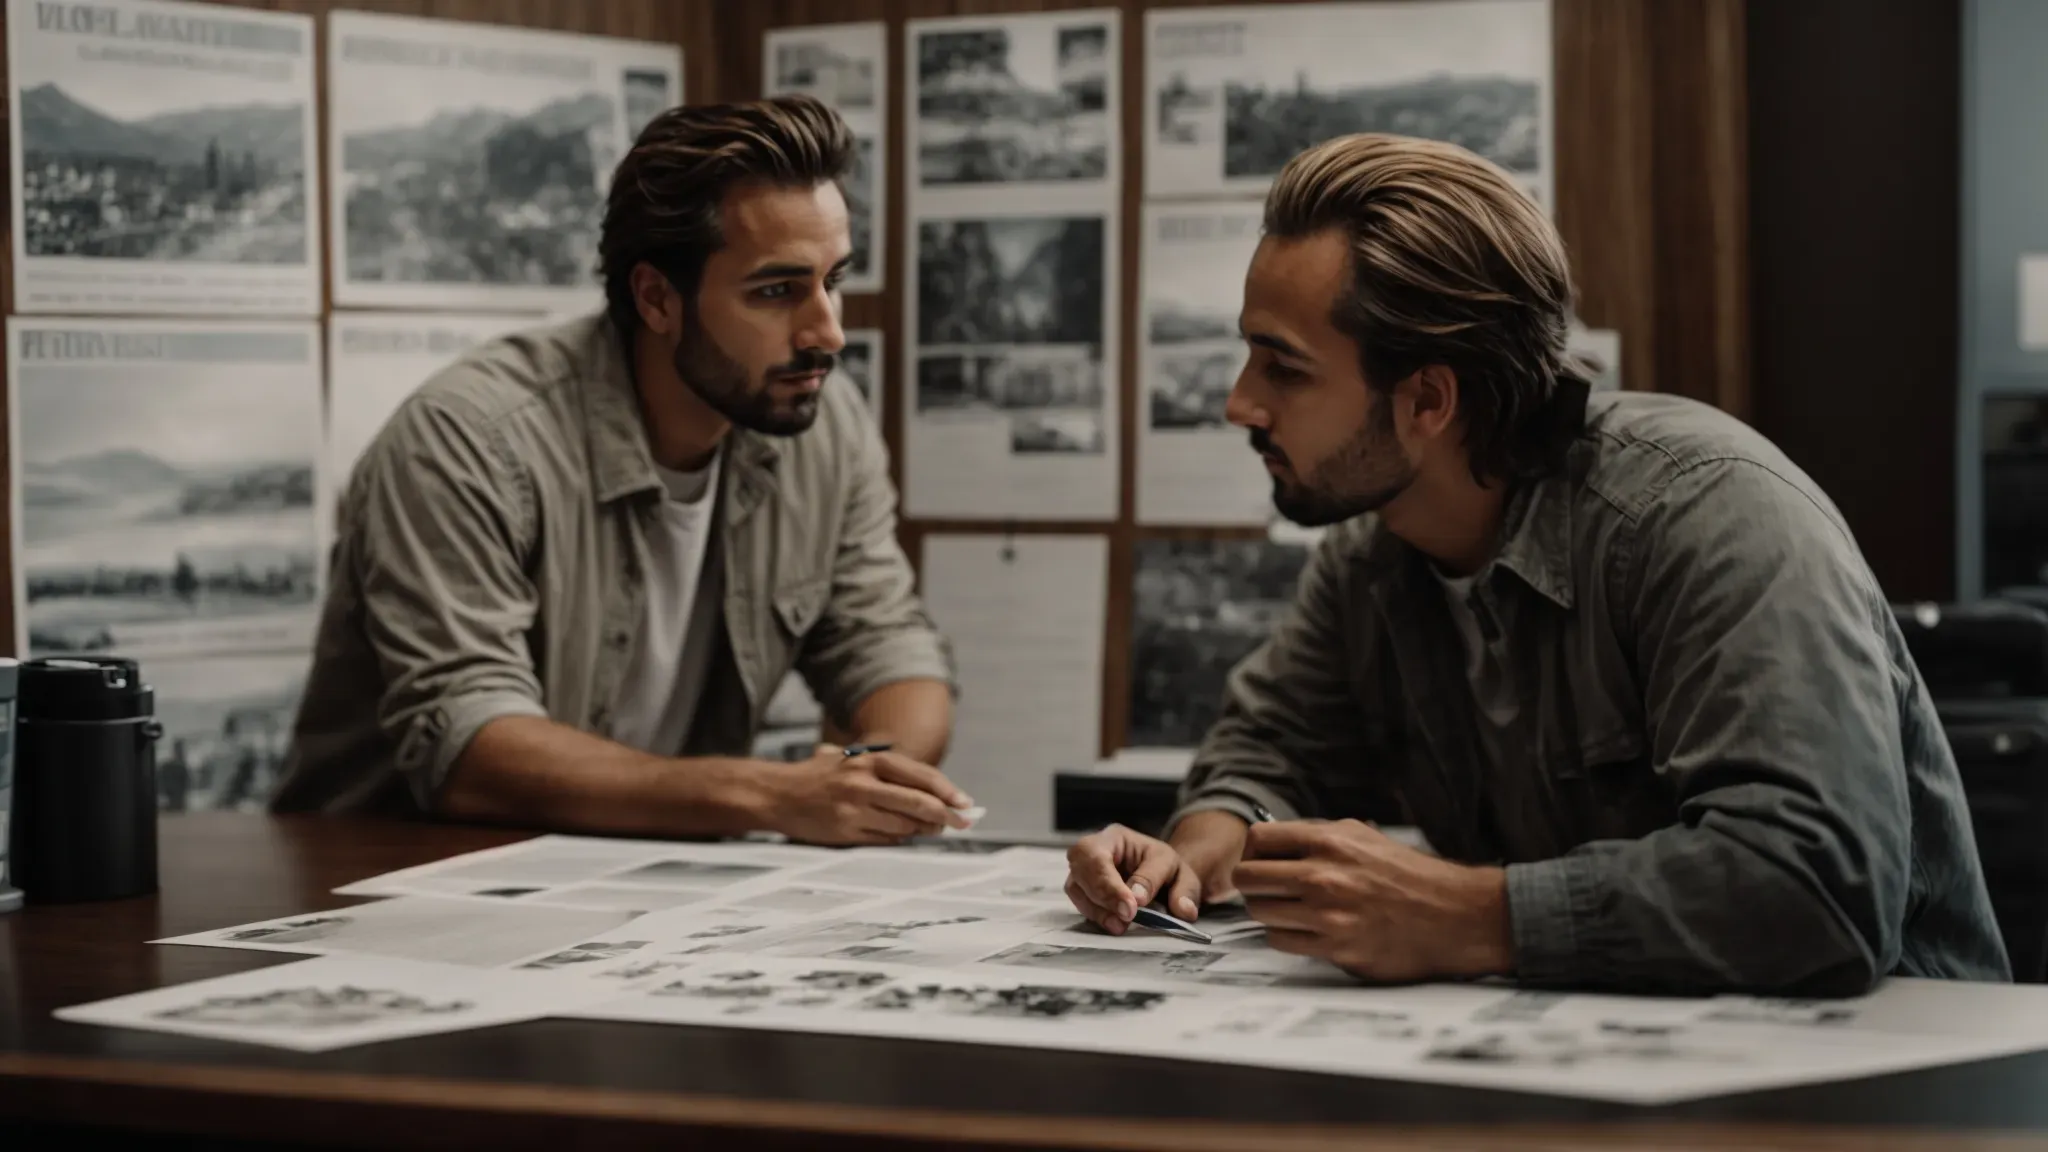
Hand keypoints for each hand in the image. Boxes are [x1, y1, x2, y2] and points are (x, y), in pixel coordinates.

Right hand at [766, 744, 974, 846]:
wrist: (778, 794)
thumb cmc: (821, 778)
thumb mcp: (854, 762)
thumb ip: (889, 774)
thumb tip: (935, 794)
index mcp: (870, 761)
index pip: (922, 776)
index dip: (948, 791)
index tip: (966, 803)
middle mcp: (864, 783)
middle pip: (919, 803)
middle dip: (946, 816)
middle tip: (961, 824)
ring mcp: (855, 809)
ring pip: (905, 826)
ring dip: (922, 831)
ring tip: (928, 829)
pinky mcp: (846, 831)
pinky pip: (885, 841)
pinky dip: (898, 839)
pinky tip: (901, 836)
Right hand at [1063, 811, 1247, 933]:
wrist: (1158, 878)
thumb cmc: (1165, 870)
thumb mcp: (1182, 873)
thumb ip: (1183, 891)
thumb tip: (1181, 910)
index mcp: (1115, 837)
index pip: (1101, 854)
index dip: (1112, 883)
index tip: (1132, 907)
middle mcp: (1093, 851)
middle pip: (1080, 865)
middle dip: (1102, 893)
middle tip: (1125, 917)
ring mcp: (1083, 872)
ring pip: (1075, 886)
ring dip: (1096, 909)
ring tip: (1120, 926)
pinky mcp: (1082, 892)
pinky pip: (1079, 903)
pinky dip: (1095, 916)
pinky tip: (1113, 925)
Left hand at [1232, 818, 1513, 982]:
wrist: (1453, 915)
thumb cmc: (1409, 875)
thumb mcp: (1363, 837)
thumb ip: (1317, 837)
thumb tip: (1273, 843)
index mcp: (1329, 841)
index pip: (1258, 840)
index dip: (1254, 852)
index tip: (1263, 862)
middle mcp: (1322, 875)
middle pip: (1248, 878)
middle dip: (1253, 884)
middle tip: (1267, 890)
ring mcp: (1326, 914)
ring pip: (1260, 912)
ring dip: (1269, 912)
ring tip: (1290, 911)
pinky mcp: (1335, 947)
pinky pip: (1281, 941)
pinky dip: (1285, 936)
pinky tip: (1305, 930)